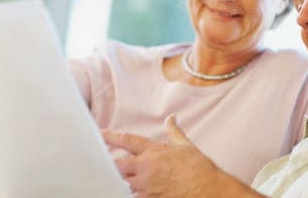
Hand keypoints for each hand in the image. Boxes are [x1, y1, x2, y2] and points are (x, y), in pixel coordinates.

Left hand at [103, 115, 263, 197]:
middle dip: (110, 164)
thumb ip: (173, 131)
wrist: (208, 189)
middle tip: (104, 162)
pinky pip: (131, 196)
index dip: (110, 136)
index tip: (99, 133)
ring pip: (122, 182)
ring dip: (120, 179)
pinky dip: (129, 192)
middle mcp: (147, 167)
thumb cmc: (199, 168)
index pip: (127, 140)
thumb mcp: (185, 145)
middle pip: (117, 164)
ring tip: (114, 177)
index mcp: (154, 150)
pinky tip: (128, 189)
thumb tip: (171, 118)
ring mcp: (146, 185)